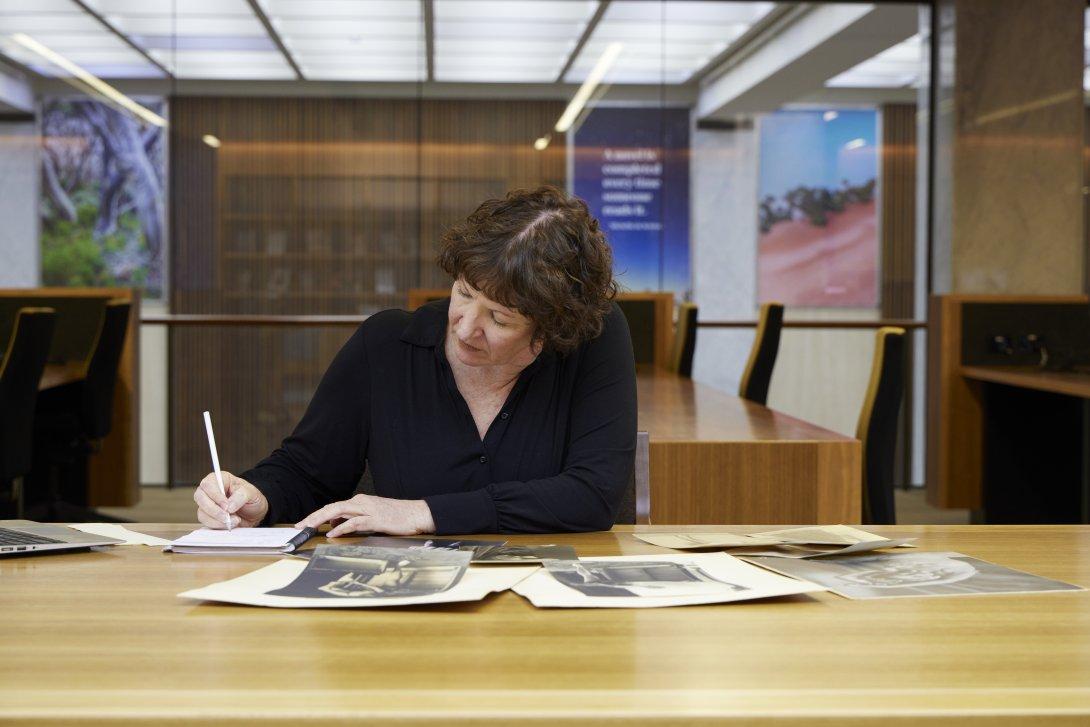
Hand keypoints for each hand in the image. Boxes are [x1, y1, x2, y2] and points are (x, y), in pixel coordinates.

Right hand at [193, 471, 268, 528]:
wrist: (254, 512)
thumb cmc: (251, 498)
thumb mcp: (251, 493)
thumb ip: (241, 496)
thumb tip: (229, 506)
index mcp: (219, 479)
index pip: (208, 484)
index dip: (215, 495)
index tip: (226, 506)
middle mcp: (210, 491)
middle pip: (200, 498)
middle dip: (214, 510)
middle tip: (227, 517)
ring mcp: (207, 505)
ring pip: (202, 513)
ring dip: (217, 521)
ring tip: (235, 521)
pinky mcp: (208, 517)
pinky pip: (206, 523)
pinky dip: (218, 526)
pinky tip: (229, 525)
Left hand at [295, 494, 435, 536]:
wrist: (417, 514)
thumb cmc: (396, 516)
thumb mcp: (371, 517)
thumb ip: (353, 520)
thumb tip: (335, 526)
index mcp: (360, 501)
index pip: (333, 507)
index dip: (317, 515)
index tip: (304, 523)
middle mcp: (361, 502)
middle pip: (332, 508)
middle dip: (314, 516)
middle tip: (299, 526)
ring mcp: (368, 510)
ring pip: (339, 512)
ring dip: (321, 519)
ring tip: (309, 527)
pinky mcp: (375, 519)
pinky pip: (354, 522)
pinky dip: (342, 528)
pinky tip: (332, 533)